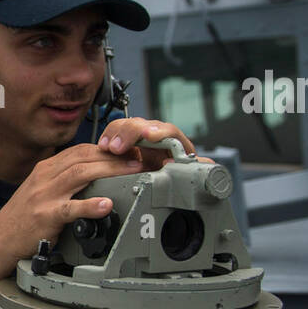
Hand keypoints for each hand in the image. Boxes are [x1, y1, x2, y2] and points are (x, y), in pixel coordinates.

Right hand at [0, 143, 147, 278]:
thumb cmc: (23, 219)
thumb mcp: (42, 192)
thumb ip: (65, 182)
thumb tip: (94, 176)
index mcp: (46, 169)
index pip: (81, 150)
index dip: (107, 148)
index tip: (128, 150)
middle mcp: (45, 177)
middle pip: (85, 158)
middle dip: (115, 155)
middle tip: (140, 158)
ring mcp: (45, 196)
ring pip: (81, 175)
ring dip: (110, 171)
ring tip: (132, 172)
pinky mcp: (45, 216)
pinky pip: (70, 208)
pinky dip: (90, 206)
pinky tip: (106, 205)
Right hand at [97, 118, 215, 169]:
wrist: (159, 184)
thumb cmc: (174, 178)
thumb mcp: (187, 177)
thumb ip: (196, 170)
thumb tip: (205, 165)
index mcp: (174, 143)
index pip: (168, 131)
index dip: (159, 132)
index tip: (149, 136)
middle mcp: (156, 136)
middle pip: (142, 124)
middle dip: (129, 133)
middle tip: (118, 147)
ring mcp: (139, 138)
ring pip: (126, 125)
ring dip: (115, 134)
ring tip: (108, 147)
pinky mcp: (125, 143)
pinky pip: (114, 133)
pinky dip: (107, 138)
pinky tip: (102, 146)